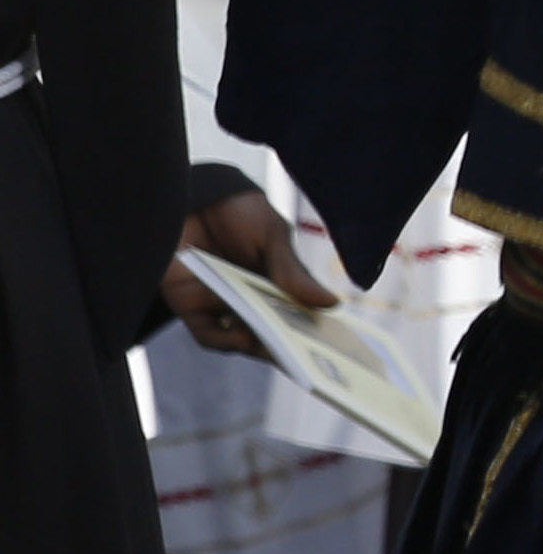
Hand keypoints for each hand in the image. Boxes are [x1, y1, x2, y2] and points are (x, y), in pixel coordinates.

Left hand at [161, 187, 334, 361]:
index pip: (301, 316)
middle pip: (275, 334)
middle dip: (292, 348)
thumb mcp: (274, 237)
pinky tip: (243, 335)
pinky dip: (226, 340)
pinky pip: (210, 336)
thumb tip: (331, 304)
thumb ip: (294, 273)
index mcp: (280, 285)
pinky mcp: (192, 308)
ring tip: (279, 345)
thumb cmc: (239, 212)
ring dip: (261, 345)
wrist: (190, 194)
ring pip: (245, 340)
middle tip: (310, 358)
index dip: (318, 336)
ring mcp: (223, 306)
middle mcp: (252, 300)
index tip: (340, 351)